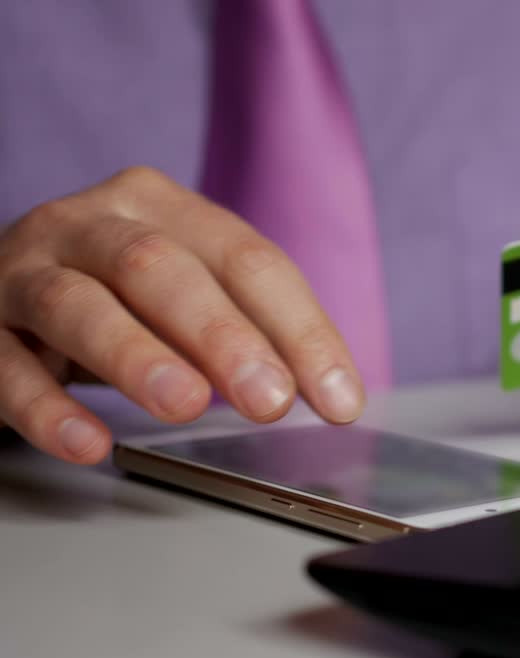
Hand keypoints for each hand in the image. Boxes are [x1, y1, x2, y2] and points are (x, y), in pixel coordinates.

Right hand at [0, 167, 364, 464]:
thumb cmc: (110, 294)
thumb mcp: (183, 294)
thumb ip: (248, 330)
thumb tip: (328, 392)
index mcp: (160, 207)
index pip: (247, 261)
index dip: (301, 330)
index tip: (340, 398)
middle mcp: (88, 225)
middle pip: (161, 269)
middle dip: (223, 336)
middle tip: (269, 400)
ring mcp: (22, 271)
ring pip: (77, 304)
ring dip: (136, 356)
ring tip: (185, 404)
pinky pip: (5, 366)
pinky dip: (46, 407)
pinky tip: (88, 441)